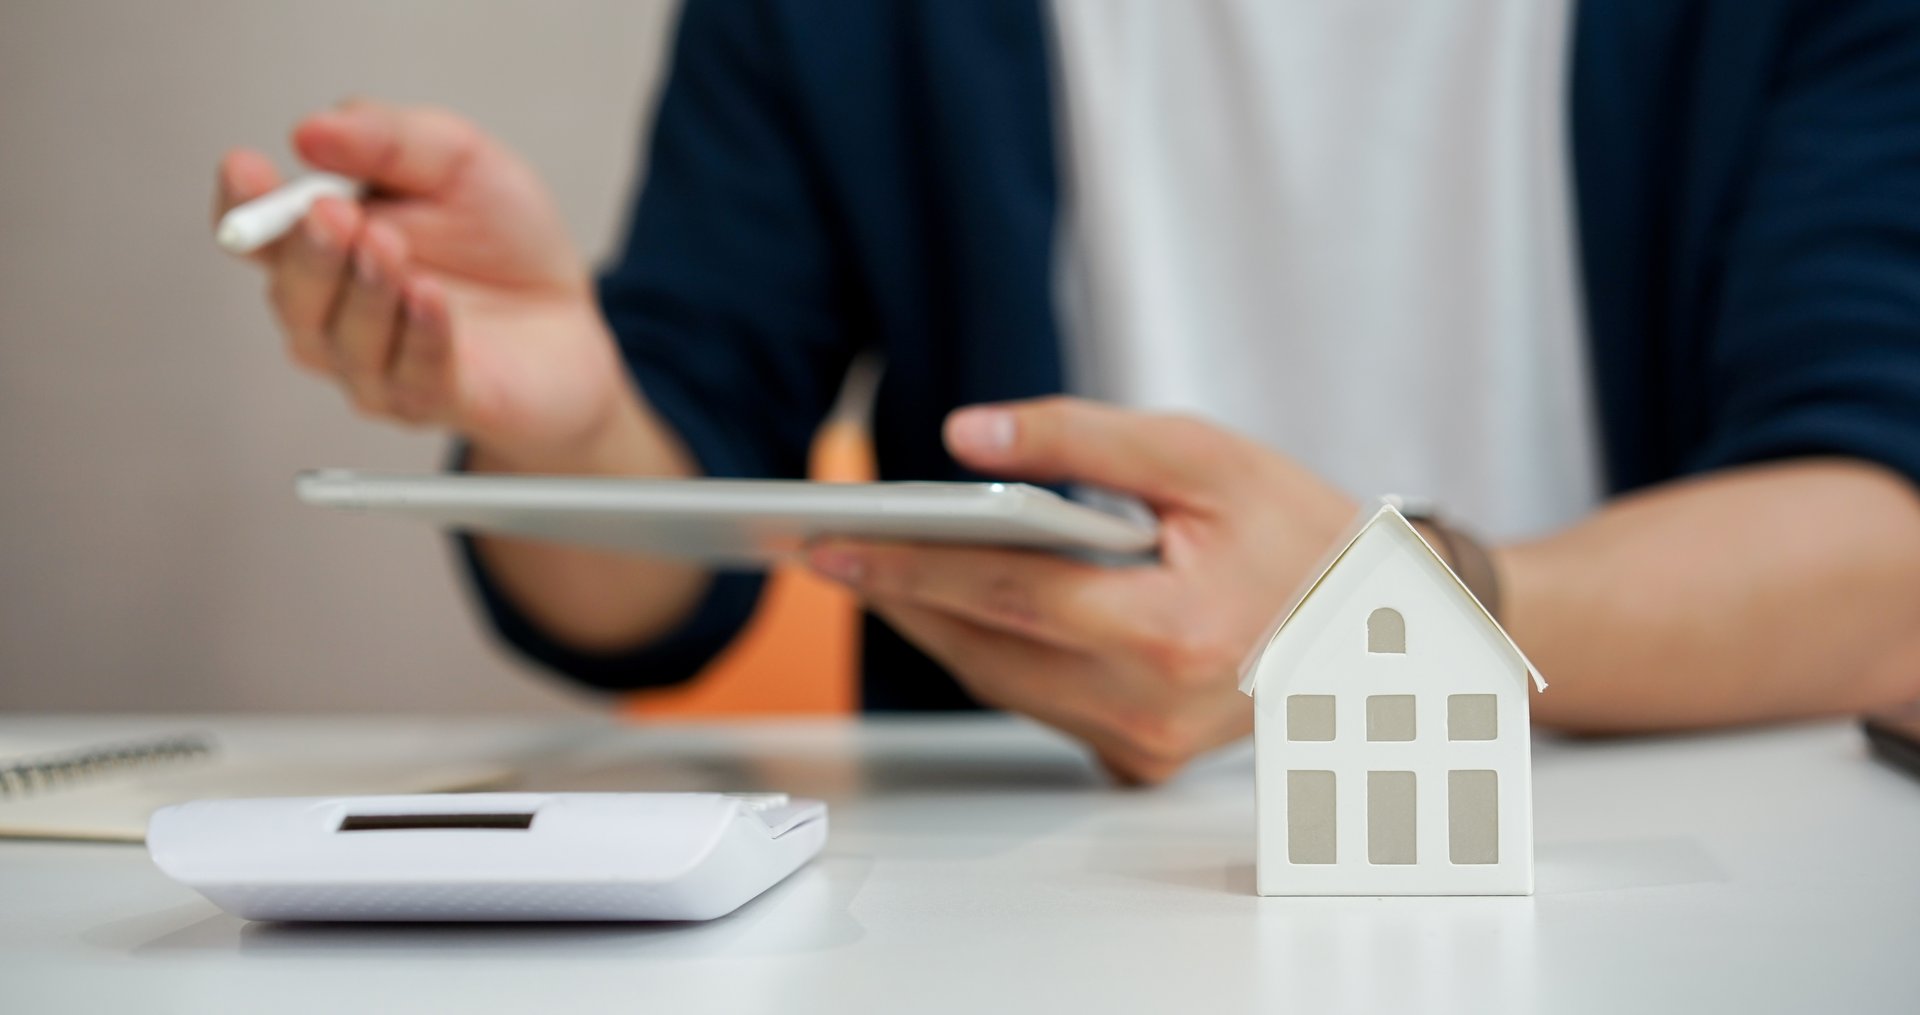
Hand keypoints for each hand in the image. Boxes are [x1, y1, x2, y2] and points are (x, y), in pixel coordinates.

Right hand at [214, 100, 635, 470]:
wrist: (569, 314)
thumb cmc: (502, 240)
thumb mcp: (459, 161)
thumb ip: (388, 140)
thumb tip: (313, 131)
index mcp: (325, 244)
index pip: (254, 231)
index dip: (242, 203)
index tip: (246, 167)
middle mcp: (334, 312)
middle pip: (292, 293)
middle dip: (309, 252)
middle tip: (332, 215)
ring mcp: (376, 366)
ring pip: (344, 340)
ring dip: (365, 292)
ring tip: (389, 248)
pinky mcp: (433, 400)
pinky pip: (412, 374)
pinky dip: (419, 334)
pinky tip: (427, 298)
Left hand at [807, 398, 1356, 784]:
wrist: (1381, 620)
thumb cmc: (1297, 528)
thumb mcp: (1198, 456)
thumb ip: (1077, 440)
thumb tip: (963, 437)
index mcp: (1172, 635)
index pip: (1009, 595)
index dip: (913, 566)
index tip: (834, 544)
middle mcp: (1152, 709)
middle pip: (987, 650)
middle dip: (903, 597)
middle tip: (832, 549)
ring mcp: (1145, 746)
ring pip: (1002, 685)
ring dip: (937, 626)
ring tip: (878, 566)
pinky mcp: (1140, 757)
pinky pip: (1038, 704)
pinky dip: (993, 653)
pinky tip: (958, 604)